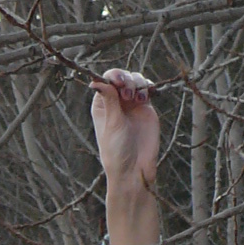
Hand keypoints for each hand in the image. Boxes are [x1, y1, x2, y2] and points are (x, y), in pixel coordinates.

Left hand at [90, 69, 159, 192]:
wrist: (135, 168)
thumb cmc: (117, 150)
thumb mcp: (112, 123)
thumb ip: (109, 100)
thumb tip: (95, 81)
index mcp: (102, 104)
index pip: (106, 80)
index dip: (113, 76)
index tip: (118, 82)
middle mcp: (116, 101)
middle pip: (122, 76)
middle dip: (126, 79)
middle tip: (127, 93)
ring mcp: (132, 103)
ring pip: (136, 80)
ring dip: (137, 82)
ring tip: (138, 98)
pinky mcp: (146, 107)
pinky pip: (147, 89)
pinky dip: (148, 87)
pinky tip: (145, 97)